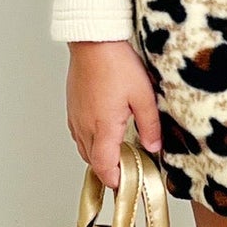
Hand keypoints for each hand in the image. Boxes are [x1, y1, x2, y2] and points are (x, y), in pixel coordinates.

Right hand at [66, 40, 163, 189]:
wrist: (93, 41)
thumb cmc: (116, 63)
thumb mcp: (143, 96)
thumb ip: (149, 125)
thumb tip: (153, 147)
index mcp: (103, 127)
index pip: (105, 166)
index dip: (114, 180)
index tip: (125, 186)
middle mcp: (85, 125)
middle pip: (92, 161)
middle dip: (108, 170)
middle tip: (126, 172)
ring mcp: (76, 116)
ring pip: (83, 148)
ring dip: (98, 156)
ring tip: (116, 155)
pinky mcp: (72, 107)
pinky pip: (78, 133)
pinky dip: (89, 141)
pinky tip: (102, 134)